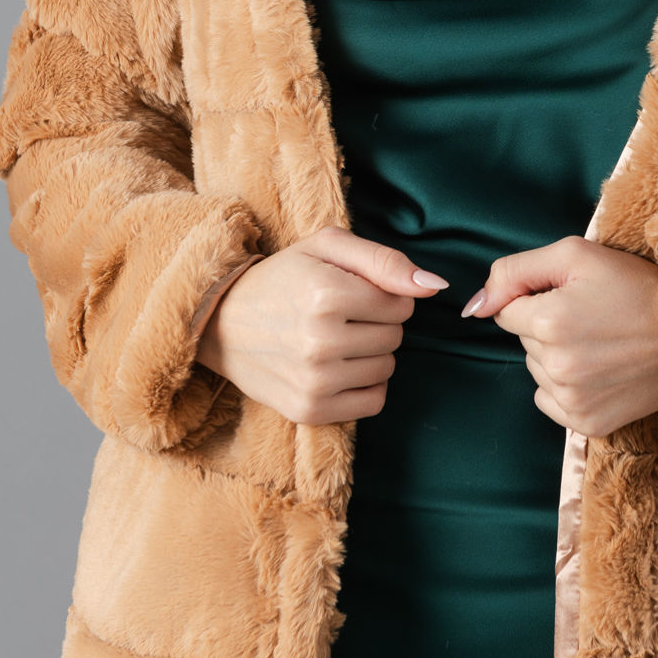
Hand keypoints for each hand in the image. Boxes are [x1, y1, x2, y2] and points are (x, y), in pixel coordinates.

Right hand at [195, 226, 448, 425]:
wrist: (221, 323)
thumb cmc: (282, 278)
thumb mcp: (327, 247)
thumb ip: (386, 260)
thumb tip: (436, 287)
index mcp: (326, 294)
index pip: (403, 304)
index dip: (384, 294)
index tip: (354, 291)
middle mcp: (320, 340)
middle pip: (396, 337)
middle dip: (378, 323)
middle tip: (340, 315)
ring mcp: (314, 380)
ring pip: (387, 369)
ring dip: (371, 354)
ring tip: (334, 339)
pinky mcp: (309, 410)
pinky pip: (373, 402)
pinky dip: (364, 386)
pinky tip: (337, 368)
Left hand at [460, 235, 657, 435]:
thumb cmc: (635, 286)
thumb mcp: (576, 254)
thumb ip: (515, 271)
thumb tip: (475, 304)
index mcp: (547, 321)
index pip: (507, 310)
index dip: (536, 298)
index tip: (571, 296)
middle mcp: (555, 365)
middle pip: (523, 342)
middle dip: (546, 327)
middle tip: (592, 317)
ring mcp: (572, 399)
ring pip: (537, 371)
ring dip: (556, 357)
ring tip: (600, 343)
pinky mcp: (588, 423)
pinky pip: (550, 402)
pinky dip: (565, 388)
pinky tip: (598, 371)